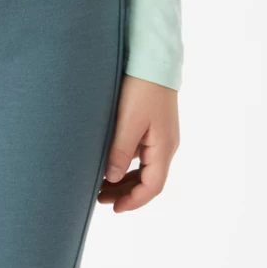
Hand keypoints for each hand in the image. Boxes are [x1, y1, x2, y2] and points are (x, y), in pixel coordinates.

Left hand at [100, 77, 178, 212]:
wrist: (153, 59)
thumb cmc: (141, 88)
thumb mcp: (128, 122)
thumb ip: (119, 151)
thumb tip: (111, 179)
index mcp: (164, 147)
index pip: (152, 186)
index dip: (134, 201)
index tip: (114, 209)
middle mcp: (167, 144)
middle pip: (149, 180)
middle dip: (126, 193)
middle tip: (100, 198)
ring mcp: (162, 136)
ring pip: (145, 168)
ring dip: (125, 180)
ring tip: (102, 186)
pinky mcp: (155, 127)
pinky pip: (143, 155)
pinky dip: (127, 165)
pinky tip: (111, 165)